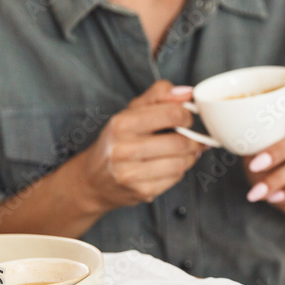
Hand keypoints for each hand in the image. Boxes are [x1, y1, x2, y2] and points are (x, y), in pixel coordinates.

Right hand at [78, 80, 206, 210]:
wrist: (92, 180)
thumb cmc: (117, 141)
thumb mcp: (131, 112)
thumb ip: (158, 96)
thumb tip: (187, 92)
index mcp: (122, 124)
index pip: (172, 114)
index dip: (187, 115)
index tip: (186, 118)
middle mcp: (123, 149)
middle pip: (180, 142)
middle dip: (192, 140)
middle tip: (191, 138)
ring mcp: (131, 173)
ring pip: (181, 163)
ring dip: (189, 156)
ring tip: (183, 152)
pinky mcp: (141, 191)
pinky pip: (175, 178)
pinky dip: (179, 171)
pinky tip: (170, 165)